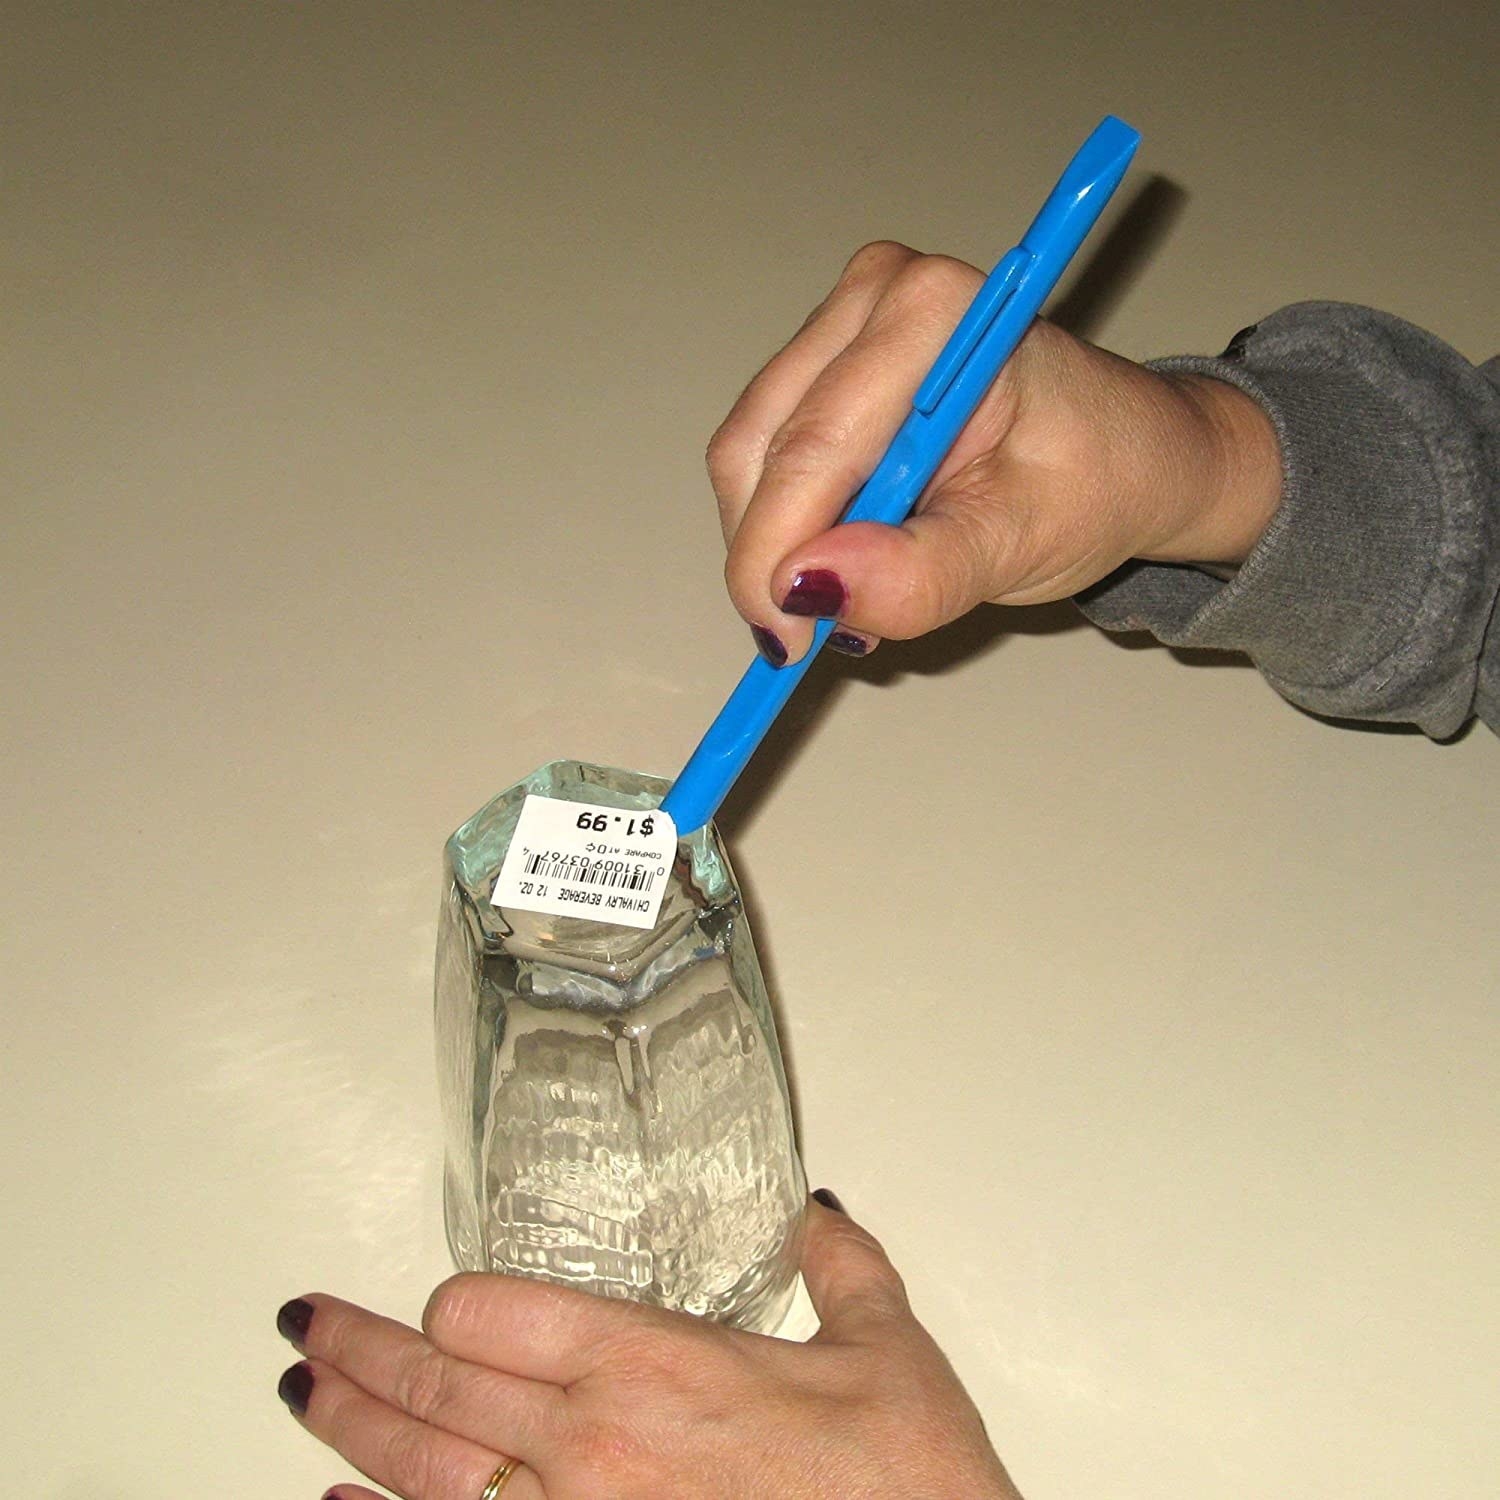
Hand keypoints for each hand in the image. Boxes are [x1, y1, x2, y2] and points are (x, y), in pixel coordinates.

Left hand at [275, 1194, 1022, 1499]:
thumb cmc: (906, 1494)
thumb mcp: (888, 1352)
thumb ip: (841, 1265)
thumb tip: (818, 1212)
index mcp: (654, 1368)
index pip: (488, 1309)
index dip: (452, 1299)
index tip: (443, 1296)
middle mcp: (594, 1449)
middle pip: (430, 1386)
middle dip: (351, 1350)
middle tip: (305, 1324)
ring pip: (417, 1476)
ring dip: (345, 1431)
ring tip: (300, 1395)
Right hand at [708, 241, 1282, 663]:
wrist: (1128, 456)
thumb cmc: (1095, 482)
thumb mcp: (1020, 544)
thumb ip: (921, 572)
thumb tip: (809, 590)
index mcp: (935, 312)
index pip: (813, 446)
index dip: (776, 551)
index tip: (784, 641)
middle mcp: (875, 295)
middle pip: (760, 445)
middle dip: (771, 554)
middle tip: (811, 636)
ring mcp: (842, 323)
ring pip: (748, 454)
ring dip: (776, 541)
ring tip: (848, 592)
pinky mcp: (825, 360)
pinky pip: (764, 453)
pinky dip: (786, 522)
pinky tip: (843, 552)